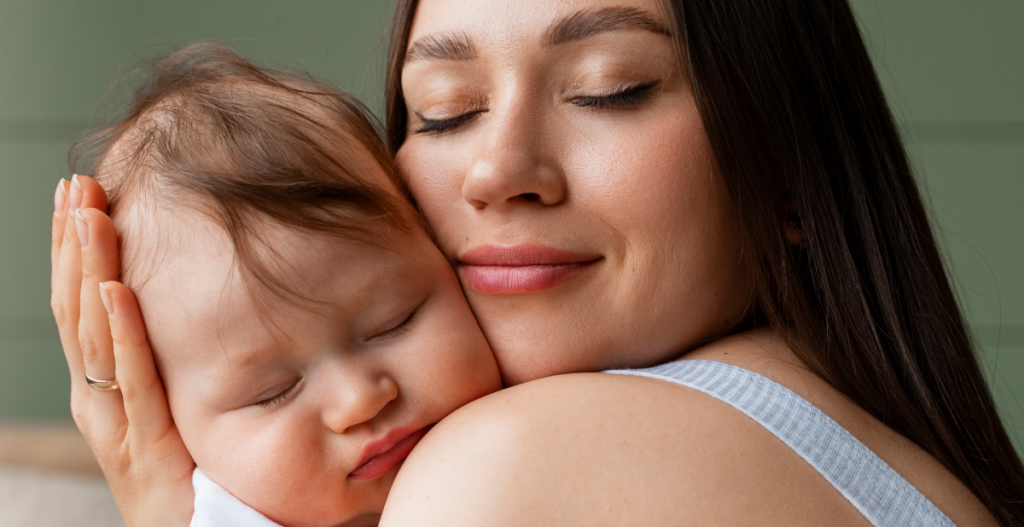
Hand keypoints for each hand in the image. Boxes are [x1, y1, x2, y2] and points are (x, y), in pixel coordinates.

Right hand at [51, 175, 194, 526]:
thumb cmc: (195, 475)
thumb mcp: (180, 405)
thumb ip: (180, 357)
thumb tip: (209, 293)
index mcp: (107, 385)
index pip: (85, 305)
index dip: (76, 251)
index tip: (80, 195)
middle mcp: (100, 399)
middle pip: (79, 309)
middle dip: (74, 246)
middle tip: (76, 187)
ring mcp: (117, 422)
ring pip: (94, 335)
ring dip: (88, 270)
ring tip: (87, 214)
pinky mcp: (145, 446)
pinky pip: (131, 382)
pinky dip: (121, 332)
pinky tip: (116, 288)